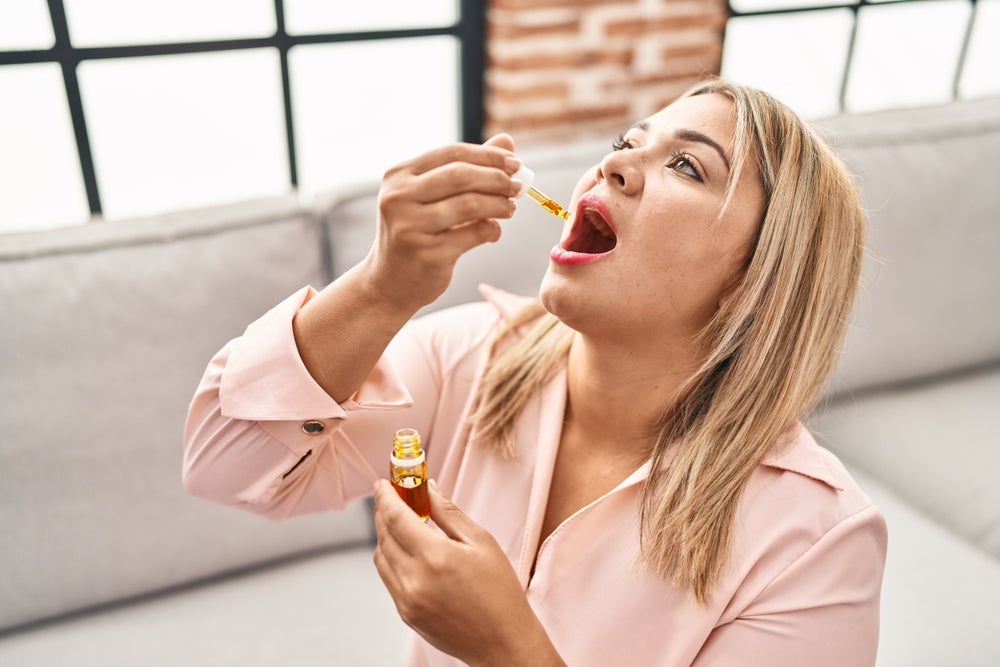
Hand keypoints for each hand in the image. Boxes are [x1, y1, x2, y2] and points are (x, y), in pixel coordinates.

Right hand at [365, 134, 521, 311]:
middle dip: (497, 179)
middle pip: (461, 176)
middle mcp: (398, 197)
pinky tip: (493, 232)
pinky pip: (473, 235)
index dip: (488, 156)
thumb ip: (467, 168)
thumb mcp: (432, 197)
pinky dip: (491, 230)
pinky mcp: (426, 254)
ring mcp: (410, 226)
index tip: (515, 163)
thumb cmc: (416, 233)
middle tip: (518, 187)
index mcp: (398, 175)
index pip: (452, 154)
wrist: (389, 283)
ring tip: (510, 209)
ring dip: (499, 205)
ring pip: (470, 205)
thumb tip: (507, 141)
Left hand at [372, 479, 564, 665]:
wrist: (503, 643)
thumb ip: (449, 513)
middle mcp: (414, 580)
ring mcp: (406, 600)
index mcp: (435, 557)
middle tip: (392, 496)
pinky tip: (407, 550)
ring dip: (385, 535)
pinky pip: (388, 578)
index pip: (396, 517)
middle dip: (384, 511)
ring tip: (401, 522)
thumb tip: (429, 489)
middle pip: (384, 535)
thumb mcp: (481, 542)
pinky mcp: (405, 614)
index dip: (385, 496)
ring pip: (381, 557)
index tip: (383, 483)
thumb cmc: (499, 592)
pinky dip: (391, 558)